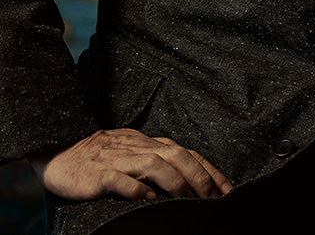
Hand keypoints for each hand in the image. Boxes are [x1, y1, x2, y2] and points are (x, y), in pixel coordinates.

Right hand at [30, 128, 233, 201]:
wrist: (61, 150)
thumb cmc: (100, 154)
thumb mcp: (133, 150)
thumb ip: (157, 158)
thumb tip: (186, 175)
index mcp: (149, 143)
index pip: (187, 153)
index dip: (209, 169)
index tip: (226, 188)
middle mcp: (139, 148)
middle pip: (177, 155)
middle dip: (199, 176)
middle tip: (214, 197)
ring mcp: (119, 159)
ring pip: (154, 163)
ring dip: (175, 181)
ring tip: (189, 198)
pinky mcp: (99, 174)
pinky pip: (120, 180)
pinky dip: (137, 188)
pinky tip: (149, 199)